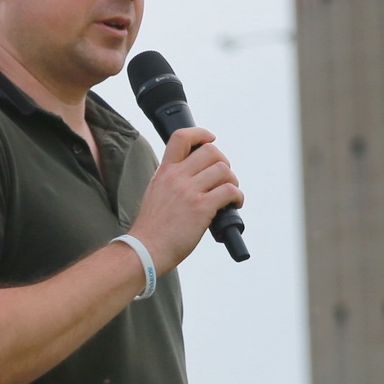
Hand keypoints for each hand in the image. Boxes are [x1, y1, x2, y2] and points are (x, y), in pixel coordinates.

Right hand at [127, 126, 242, 271]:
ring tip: (230, 195)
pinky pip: (229, 191)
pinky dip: (237, 197)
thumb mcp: (156, 192)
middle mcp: (176, 177)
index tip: (210, 139)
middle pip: (211, 151)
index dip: (201, 133)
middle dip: (223, 162)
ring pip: (223, 170)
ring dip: (232, 181)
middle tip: (223, 178)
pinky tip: (234, 205)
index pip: (181, 138)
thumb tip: (195, 178)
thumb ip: (172, 181)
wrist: (145, 250)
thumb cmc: (152, 228)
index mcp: (164, 171)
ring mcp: (189, 191)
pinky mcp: (201, 207)